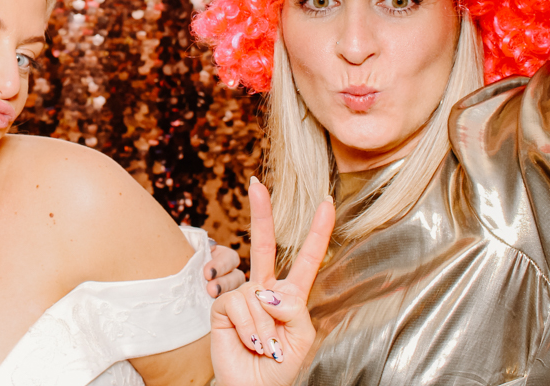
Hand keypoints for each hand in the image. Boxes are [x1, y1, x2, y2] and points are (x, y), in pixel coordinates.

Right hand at [210, 177, 333, 385]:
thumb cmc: (282, 367)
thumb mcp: (302, 338)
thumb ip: (294, 309)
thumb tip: (267, 291)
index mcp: (292, 296)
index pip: (306, 258)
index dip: (317, 231)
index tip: (326, 202)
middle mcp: (265, 290)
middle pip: (263, 245)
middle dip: (261, 212)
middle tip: (256, 183)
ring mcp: (243, 296)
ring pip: (259, 294)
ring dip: (267, 327)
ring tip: (266, 347)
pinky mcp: (223, 306)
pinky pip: (240, 304)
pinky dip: (250, 328)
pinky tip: (249, 342)